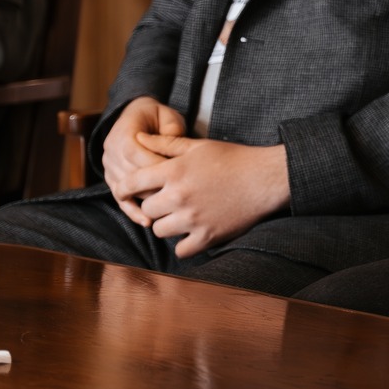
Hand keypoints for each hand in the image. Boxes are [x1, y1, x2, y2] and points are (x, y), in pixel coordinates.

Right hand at [103, 96, 185, 227]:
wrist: (137, 117)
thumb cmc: (156, 117)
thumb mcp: (167, 115)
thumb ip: (171, 129)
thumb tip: (176, 144)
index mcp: (122, 133)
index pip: (135, 153)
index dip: (156, 165)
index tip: (178, 175)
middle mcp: (110, 152)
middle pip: (131, 175)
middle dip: (155, 186)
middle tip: (179, 196)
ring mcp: (109, 168)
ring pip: (127, 190)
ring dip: (147, 200)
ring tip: (170, 212)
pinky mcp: (112, 181)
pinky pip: (120, 200)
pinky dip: (133, 212)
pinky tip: (148, 222)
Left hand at [126, 139, 290, 258]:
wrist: (265, 178)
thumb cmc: (232, 158)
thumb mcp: (198, 146)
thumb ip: (165, 143)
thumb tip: (138, 137)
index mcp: (174, 171)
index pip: (132, 183)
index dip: (123, 189)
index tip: (124, 193)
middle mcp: (179, 196)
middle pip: (146, 209)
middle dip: (153, 205)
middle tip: (167, 200)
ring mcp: (193, 219)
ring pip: (160, 230)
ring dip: (166, 224)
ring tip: (180, 215)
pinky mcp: (207, 237)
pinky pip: (180, 251)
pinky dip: (183, 244)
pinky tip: (191, 233)